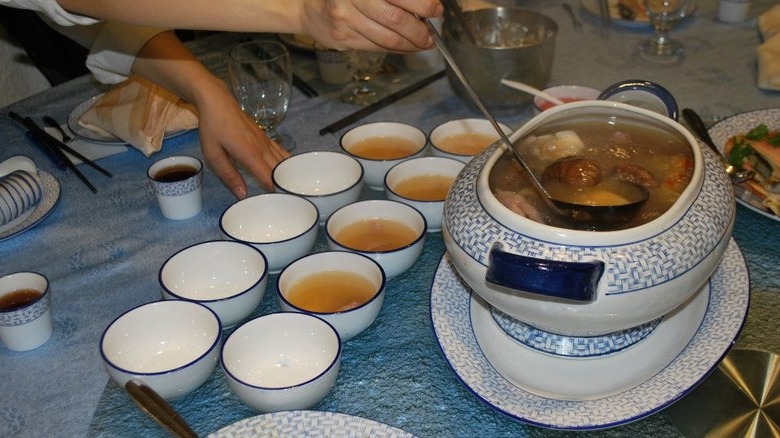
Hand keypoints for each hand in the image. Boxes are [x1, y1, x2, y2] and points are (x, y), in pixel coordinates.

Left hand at [196, 82, 289, 198]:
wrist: (217, 101)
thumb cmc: (212, 127)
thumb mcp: (213, 154)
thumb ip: (228, 175)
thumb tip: (243, 195)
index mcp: (250, 154)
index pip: (269, 177)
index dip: (276, 191)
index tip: (282, 202)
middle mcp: (262, 148)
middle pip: (280, 170)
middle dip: (286, 185)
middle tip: (290, 200)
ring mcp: (266, 141)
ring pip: (284, 160)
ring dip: (289, 174)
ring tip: (294, 188)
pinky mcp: (265, 136)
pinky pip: (281, 151)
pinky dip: (287, 162)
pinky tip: (290, 168)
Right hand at [300, 0, 442, 51]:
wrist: (308, 7)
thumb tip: (425, 4)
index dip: (423, 4)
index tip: (436, 9)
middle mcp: (351, 0)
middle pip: (396, 19)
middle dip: (420, 29)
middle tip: (432, 34)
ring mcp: (346, 21)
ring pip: (388, 38)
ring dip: (411, 44)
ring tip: (423, 43)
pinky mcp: (344, 39)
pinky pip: (377, 47)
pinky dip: (397, 49)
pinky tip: (407, 47)